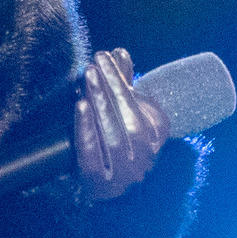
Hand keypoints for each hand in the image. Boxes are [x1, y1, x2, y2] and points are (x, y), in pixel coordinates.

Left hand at [73, 48, 170, 202]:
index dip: (123, 81)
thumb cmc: (110, 138)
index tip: (106, 57)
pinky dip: (86, 130)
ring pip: (115, 139)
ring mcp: (125, 175)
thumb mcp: (119, 109)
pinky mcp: (100, 186)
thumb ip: (122, 82)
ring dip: (101, 106)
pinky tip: (80, 106)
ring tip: (87, 80)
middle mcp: (145, 158)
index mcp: (156, 137)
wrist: (102, 186)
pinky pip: (93, 157)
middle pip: (132, 123)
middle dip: (112, 90)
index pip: (144, 108)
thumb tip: (120, 52)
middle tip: (94, 66)